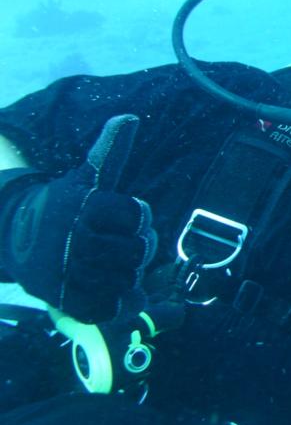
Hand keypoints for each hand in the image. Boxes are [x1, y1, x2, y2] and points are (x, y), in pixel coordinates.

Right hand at [0, 115, 156, 322]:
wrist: (16, 237)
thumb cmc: (67, 205)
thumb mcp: (88, 176)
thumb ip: (112, 150)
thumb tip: (130, 117)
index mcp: (86, 206)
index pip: (140, 216)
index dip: (138, 217)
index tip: (125, 215)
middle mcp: (76, 240)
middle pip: (140, 250)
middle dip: (138, 247)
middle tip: (120, 242)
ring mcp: (69, 272)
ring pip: (129, 280)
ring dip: (127, 274)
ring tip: (110, 262)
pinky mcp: (65, 300)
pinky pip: (111, 308)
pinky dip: (114, 301)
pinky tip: (104, 285)